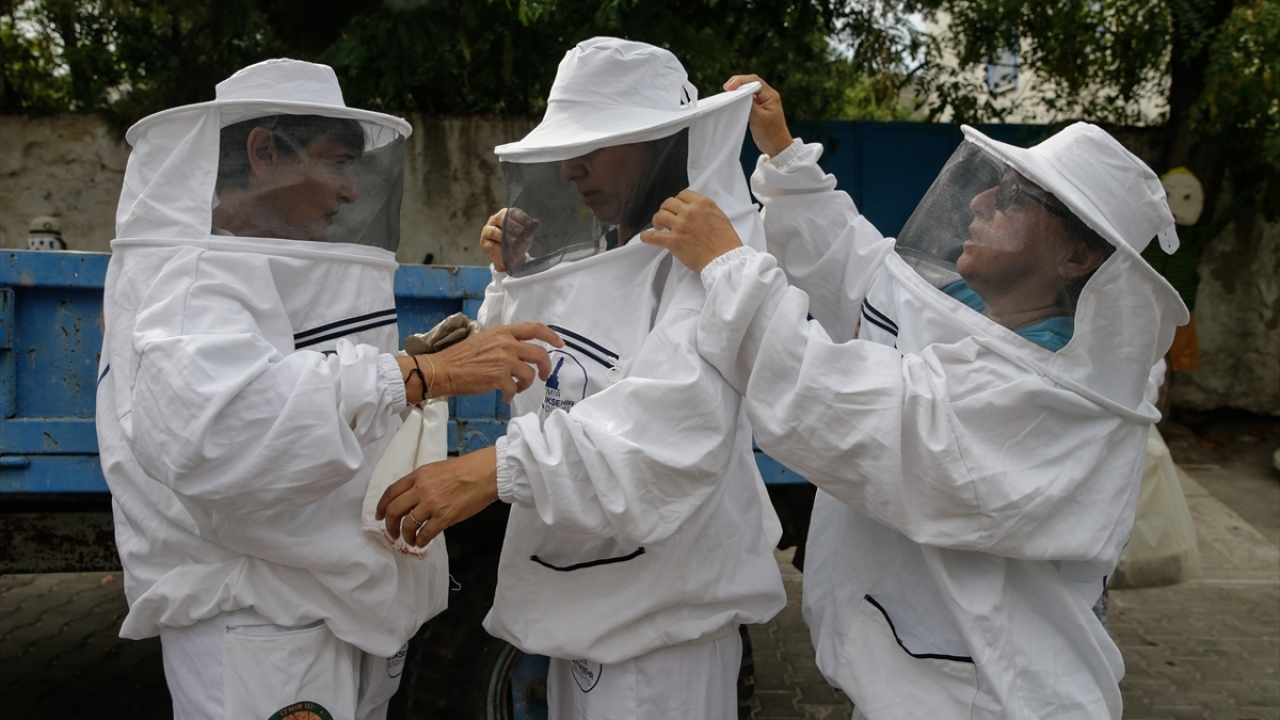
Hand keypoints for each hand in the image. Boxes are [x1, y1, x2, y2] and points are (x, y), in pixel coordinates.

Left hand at [377, 446, 498, 546]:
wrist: (487, 473)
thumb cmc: (467, 469)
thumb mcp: (438, 470)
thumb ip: (423, 483)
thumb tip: (415, 500)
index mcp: (418, 475)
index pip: (391, 492)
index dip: (381, 506)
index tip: (378, 516)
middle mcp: (421, 489)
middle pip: (393, 510)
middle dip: (389, 525)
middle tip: (391, 533)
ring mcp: (432, 504)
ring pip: (408, 524)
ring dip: (405, 536)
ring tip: (409, 540)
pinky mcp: (445, 516)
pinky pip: (425, 534)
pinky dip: (420, 541)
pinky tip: (421, 543)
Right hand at [432, 321, 562, 401]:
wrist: (444, 369)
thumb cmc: (460, 357)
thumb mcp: (485, 340)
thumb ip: (503, 343)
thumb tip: (519, 353)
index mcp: (503, 332)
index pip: (534, 328)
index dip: (551, 336)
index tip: (560, 344)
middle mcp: (507, 344)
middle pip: (540, 354)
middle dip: (545, 367)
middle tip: (543, 375)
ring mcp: (504, 360)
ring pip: (530, 374)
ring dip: (526, 384)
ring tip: (515, 388)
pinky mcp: (499, 377)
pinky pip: (514, 389)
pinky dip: (511, 395)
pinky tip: (504, 397)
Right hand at [480, 208, 539, 272]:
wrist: (512, 259)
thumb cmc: (519, 243)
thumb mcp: (527, 236)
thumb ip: (531, 229)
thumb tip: (536, 222)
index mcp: (506, 215)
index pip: (512, 212)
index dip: (521, 217)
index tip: (529, 223)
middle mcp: (495, 220)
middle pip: (501, 217)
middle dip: (512, 225)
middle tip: (521, 232)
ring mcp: (488, 230)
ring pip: (494, 231)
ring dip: (505, 238)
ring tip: (514, 243)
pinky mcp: (484, 243)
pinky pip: (492, 244)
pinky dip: (500, 248)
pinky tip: (507, 251)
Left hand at [640, 190, 743, 272]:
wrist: (725, 260)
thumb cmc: (726, 241)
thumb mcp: (719, 216)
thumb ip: (704, 210)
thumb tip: (693, 210)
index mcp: (702, 203)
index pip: (682, 195)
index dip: (677, 202)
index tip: (677, 208)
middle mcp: (690, 211)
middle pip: (668, 203)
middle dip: (666, 209)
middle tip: (667, 218)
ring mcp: (680, 226)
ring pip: (660, 215)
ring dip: (657, 221)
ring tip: (660, 227)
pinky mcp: (673, 241)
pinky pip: (653, 236)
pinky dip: (647, 237)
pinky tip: (645, 237)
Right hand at [724, 75, 792, 157]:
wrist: (776, 147)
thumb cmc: (771, 134)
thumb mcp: (759, 118)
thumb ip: (749, 104)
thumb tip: (739, 94)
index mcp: (770, 96)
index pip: (755, 81)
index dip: (741, 81)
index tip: (729, 87)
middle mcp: (766, 97)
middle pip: (750, 83)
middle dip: (738, 84)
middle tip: (726, 88)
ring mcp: (761, 103)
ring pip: (747, 91)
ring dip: (737, 91)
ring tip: (727, 94)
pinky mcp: (756, 110)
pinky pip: (746, 100)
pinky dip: (739, 99)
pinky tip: (732, 102)